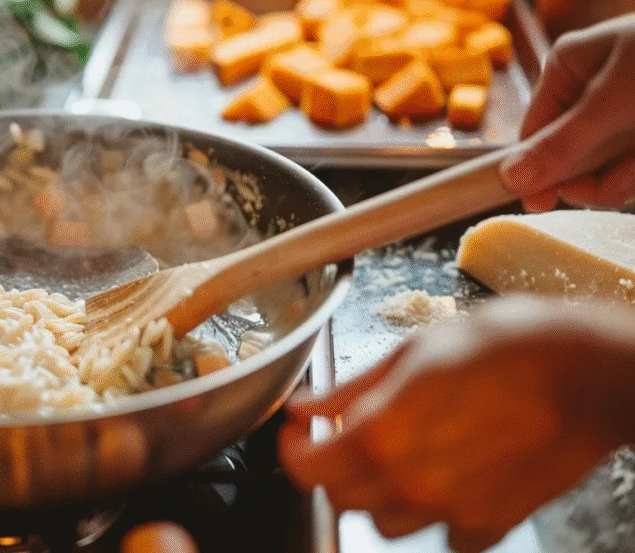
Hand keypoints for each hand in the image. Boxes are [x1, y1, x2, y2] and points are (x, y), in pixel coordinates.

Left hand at [278, 298, 634, 552]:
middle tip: (345, 432)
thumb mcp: (416, 350)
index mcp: (384, 434)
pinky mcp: (491, 525)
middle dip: (332, 466)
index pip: (307, 468)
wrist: (589, 373)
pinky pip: (442, 536)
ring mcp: (453, 512)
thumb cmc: (509, 347)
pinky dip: (433, 512)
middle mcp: (412, 483)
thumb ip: (351, 387)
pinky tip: (446, 473)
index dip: (291, 450)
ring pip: (384, 523)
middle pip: (341, 498)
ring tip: (400, 450)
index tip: (297, 430)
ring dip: (378, 492)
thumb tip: (305, 406)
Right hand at [500, 13, 634, 211]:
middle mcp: (592, 89)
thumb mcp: (615, 103)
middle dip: (598, 174)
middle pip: (571, 155)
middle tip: (629, 176)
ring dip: (628, 176)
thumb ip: (563, 145)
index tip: (543, 205)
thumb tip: (509, 179)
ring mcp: (625, 111)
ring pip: (607, 166)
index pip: (535, 132)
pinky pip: (631, 167)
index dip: (539, 169)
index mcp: (569, 67)